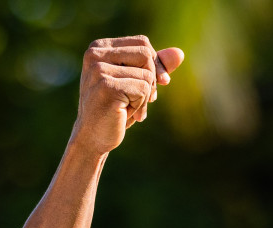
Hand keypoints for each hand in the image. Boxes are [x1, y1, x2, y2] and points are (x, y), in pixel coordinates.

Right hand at [72, 35, 184, 154]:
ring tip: (128, 109)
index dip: (154, 64)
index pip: (142, 43)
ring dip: (144, 97)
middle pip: (146, 55)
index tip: (153, 85)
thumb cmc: (114, 109)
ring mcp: (99, 70)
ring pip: (147, 74)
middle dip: (151, 80)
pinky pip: (143, 89)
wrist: (92, 138)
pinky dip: (140, 105)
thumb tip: (179, 53)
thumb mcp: (135, 83)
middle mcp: (95, 54)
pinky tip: (124, 114)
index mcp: (99, 48)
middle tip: (139, 100)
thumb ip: (155, 66)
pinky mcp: (106, 86)